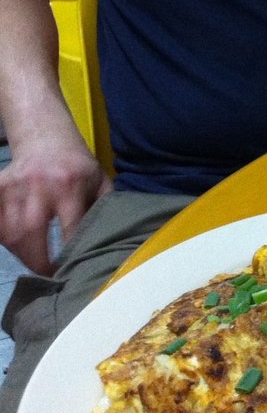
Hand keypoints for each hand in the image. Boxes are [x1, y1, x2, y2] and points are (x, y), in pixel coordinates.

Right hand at [0, 136, 110, 274]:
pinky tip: (14, 245)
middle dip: (37, 260)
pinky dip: (2, 236)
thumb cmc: (78, 166)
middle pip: (30, 232)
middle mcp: (39, 184)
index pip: (70, 228)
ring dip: (20, 253)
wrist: (46, 137)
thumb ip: (104, 208)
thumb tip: (110, 241)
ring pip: (8, 231)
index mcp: (70, 185)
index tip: (70, 271)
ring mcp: (14, 185)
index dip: (69, 254)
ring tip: (34, 262)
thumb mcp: (100, 181)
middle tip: (47, 275)